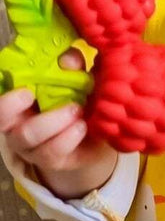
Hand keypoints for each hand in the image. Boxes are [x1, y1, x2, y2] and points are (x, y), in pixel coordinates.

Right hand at [0, 52, 116, 198]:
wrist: (98, 136)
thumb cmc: (79, 100)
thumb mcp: (78, 78)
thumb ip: (73, 65)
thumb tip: (68, 60)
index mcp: (17, 98)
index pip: (1, 92)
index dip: (6, 93)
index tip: (24, 88)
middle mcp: (16, 122)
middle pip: (1, 117)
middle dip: (14, 105)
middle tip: (34, 94)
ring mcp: (30, 144)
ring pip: (28, 135)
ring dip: (52, 121)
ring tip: (76, 110)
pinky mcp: (49, 160)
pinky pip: (52, 152)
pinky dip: (68, 138)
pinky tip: (82, 127)